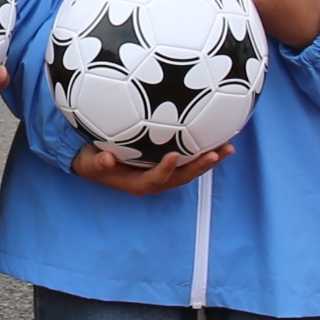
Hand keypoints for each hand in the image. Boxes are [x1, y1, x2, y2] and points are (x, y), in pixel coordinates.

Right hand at [71, 138, 229, 194]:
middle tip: (216, 153)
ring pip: (190, 169)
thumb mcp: (91, 163)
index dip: (165, 170)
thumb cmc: (93, 162)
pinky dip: (204, 149)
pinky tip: (219, 135)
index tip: (173, 156)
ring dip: (209, 159)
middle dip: (200, 166)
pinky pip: (189, 158)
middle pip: (182, 176)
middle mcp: (156, 181)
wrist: (96, 163)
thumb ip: (97, 163)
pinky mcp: (169, 164)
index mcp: (139, 184)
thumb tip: (105, 159)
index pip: (155, 179)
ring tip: (228, 147)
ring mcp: (165, 173)